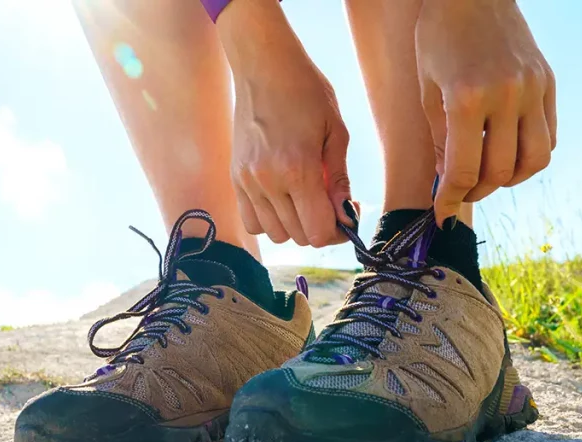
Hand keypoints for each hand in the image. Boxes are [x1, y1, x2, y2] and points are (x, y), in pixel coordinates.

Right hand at [218, 0, 355, 246]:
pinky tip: (283, 199)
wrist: (263, 66)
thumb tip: (346, 215)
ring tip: (305, 200)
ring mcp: (248, 181)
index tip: (346, 216)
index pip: (317, 231)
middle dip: (319, 227)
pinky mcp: (235, 178)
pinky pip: (252, 221)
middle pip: (297, 236)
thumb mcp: (336, 131)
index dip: (337, 231)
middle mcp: (268, 181)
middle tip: (331, 205)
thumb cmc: (305, 91)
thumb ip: (339, 179)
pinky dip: (270, 220)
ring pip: (274, 234)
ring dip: (295, 226)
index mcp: (298, 169)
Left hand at [415, 0, 555, 223]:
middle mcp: (506, 94)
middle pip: (500, 171)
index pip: (463, 169)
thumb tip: (448, 181)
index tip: (442, 215)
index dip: (450, 200)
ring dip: (510, 179)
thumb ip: (440, 138)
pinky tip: (508, 152)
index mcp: (467, 97)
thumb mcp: (426, 87)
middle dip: (477, 191)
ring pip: (535, 161)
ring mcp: (533, 88)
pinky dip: (530, 155)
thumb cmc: (438, 37)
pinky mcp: (548, 82)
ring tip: (488, 175)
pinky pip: (549, 136)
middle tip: (460, 191)